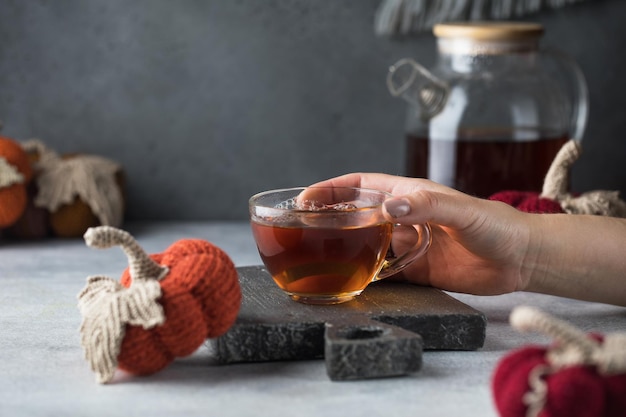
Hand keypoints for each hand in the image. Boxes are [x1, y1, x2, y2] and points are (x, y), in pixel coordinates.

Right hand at [313, 173, 532, 295]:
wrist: (521, 259)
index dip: (332, 190)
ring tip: (318, 259)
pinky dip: (365, 277)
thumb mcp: (461, 210)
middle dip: (329, 219)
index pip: (360, 187)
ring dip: (344, 249)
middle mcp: (403, 218)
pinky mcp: (416, 271)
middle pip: (357, 216)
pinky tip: (350, 283)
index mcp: (409, 195)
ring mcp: (408, 245)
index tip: (307, 198)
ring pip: (366, 245)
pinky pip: (383, 273)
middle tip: (303, 231)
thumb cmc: (496, 224)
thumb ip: (426, 205)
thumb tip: (389, 207)